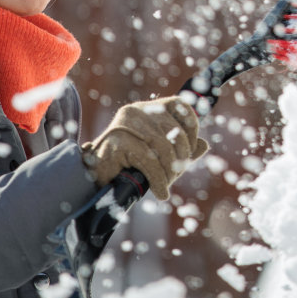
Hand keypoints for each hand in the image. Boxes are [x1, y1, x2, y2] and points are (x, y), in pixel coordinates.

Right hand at [82, 97, 207, 199]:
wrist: (92, 182)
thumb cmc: (126, 167)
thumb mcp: (158, 156)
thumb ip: (181, 149)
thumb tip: (204, 145)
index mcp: (146, 109)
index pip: (179, 105)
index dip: (192, 126)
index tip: (192, 149)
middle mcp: (135, 111)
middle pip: (174, 130)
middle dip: (181, 157)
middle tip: (176, 175)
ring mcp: (124, 124)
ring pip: (163, 147)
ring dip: (170, 171)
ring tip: (167, 185)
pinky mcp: (118, 141)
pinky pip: (149, 161)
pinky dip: (159, 180)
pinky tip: (161, 193)